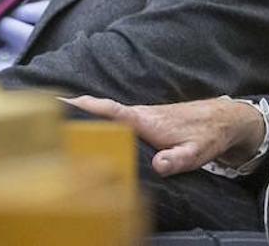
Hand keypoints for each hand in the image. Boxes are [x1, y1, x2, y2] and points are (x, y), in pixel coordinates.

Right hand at [66, 95, 265, 175]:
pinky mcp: (141, 121)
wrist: (221, 119)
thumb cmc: (206, 135)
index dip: (86, 106)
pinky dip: (96, 118)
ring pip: (105, 113)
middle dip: (74, 107)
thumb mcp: (196, 152)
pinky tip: (88, 127)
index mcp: (144, 120)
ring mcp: (138, 116)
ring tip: (58, 119)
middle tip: (47, 110)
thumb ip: (177, 159)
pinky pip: (112, 118)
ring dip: (83, 113)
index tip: (62, 101)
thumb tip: (158, 167)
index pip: (110, 111)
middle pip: (100, 109)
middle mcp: (136, 114)